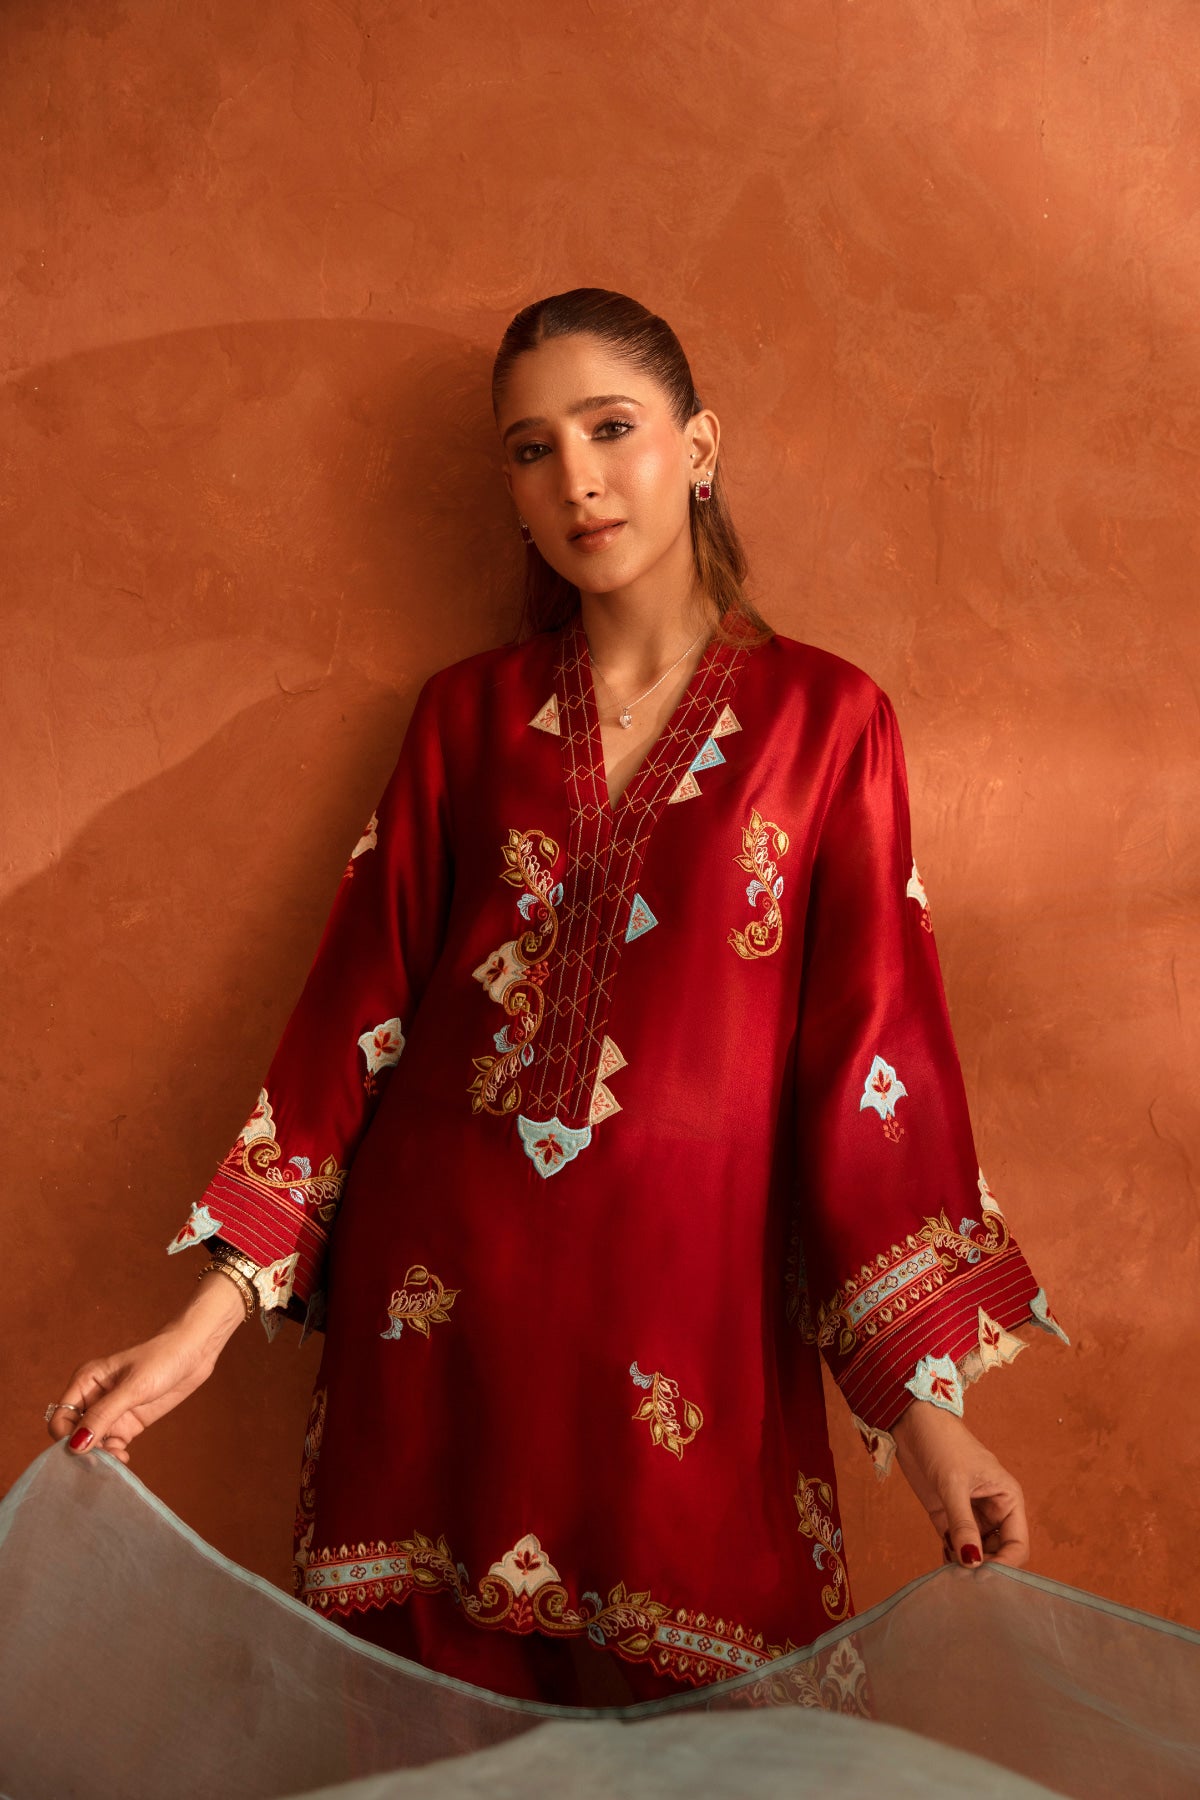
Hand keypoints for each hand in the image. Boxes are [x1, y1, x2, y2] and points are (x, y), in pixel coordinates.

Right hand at [45, 1271, 247, 1465]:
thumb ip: (103, 1415)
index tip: (85, 1450)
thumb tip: (75, 1445)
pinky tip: (125, 1458)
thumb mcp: (133, 1387)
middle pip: (74, 1434)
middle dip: (85, 1450)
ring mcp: (111, 1412)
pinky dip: (113, 1455)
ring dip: (100, 1456)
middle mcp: (92, 1399)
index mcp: (85, 1382)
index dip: (66, 1437)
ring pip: (92, 1443)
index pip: (60, 1418)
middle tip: (104, 1460)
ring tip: (119, 1460)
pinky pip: (111, 1445)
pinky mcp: (128, 1422)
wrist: (195, 1352)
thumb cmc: (162, 1359)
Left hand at [890, 1399, 1028, 1568]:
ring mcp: (970, 1515)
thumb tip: (973, 1563)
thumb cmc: (942, 1444)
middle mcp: (993, 1510)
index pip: (1017, 1544)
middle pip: (998, 1552)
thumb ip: (963, 1525)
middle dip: (984, 1568)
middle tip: (964, 1581)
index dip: (1006, 1564)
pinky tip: (942, 1565)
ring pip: (976, 1552)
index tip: (984, 1578)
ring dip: (966, 1566)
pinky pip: (955, 1546)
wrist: (911, 1424)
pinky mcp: (947, 1516)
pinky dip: (950, 1558)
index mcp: (1007, 1499)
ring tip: (952, 1577)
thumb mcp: (954, 1484)